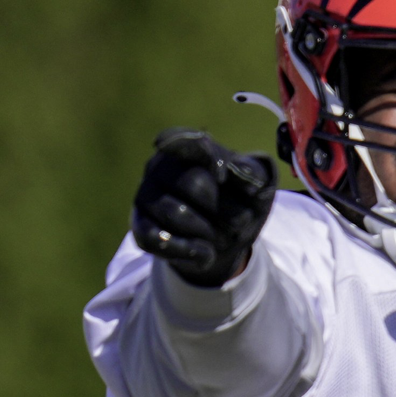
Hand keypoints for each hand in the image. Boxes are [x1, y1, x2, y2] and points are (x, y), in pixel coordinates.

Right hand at [131, 128, 276, 286]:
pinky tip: (207, 254)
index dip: (211, 159)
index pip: (189, 142)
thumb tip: (242, 176)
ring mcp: (146, 196)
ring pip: (176, 214)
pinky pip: (156, 239)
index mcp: (188, 148)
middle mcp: (160, 167)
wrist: (225, 237)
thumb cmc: (239, 200)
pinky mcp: (140, 226)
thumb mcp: (255, 183)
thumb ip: (251, 172)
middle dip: (225, 209)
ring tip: (226, 237)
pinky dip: (188, 250)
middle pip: (193, 184)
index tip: (224, 175)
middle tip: (242, 221)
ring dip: (211, 232)